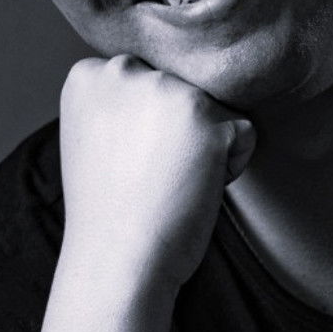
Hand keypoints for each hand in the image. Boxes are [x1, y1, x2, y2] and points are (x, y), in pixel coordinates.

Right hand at [59, 55, 255, 290]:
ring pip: (214, 108)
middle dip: (177, 128)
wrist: (116, 260)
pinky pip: (243, 133)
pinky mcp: (208, 120)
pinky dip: (231, 164)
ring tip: (170, 180)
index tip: (123, 156)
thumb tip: (163, 82)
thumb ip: (120, 99)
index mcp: (88, 74)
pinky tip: (196, 187)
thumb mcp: (91, 134)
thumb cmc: (108, 208)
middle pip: (181, 88)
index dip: (144, 122)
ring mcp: (168, 92)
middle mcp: (125, 71)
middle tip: (147, 172)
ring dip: (205, 144)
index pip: (146, 78)